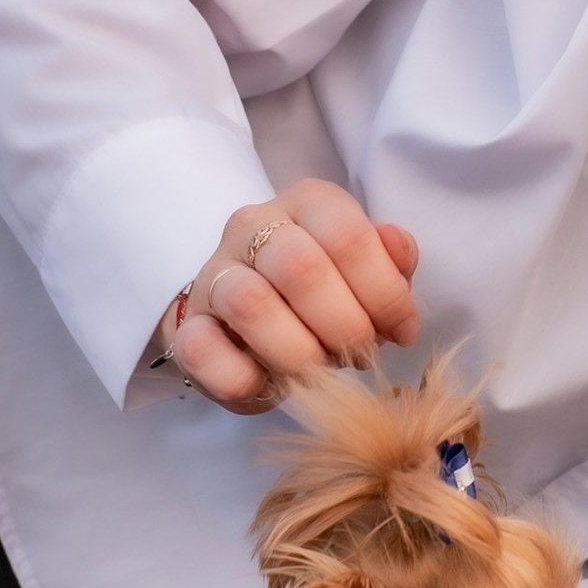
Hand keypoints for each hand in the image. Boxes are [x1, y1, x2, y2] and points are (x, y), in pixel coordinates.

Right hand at [162, 180, 420, 411]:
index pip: (347, 233)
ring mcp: (213, 273)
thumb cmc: (324, 293)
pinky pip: (201, 348)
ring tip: (319, 371)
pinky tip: (268, 384)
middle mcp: (252, 227)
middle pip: (298, 265)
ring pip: (249, 303)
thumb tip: (399, 250)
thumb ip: (392, 260)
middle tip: (359, 355)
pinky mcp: (186, 325)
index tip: (400, 331)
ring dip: (298, 352)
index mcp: (306, 203)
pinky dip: (242, 377)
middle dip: (343, 324)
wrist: (251, 318)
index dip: (383, 291)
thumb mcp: (368, 273)